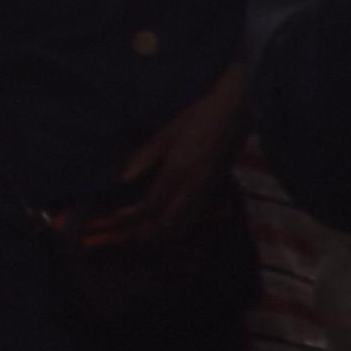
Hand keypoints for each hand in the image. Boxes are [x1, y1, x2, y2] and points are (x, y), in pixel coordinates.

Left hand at [90, 67, 247, 245]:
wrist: (234, 115)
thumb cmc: (196, 119)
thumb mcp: (164, 135)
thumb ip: (143, 159)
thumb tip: (122, 180)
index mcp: (177, 172)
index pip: (150, 207)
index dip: (131, 217)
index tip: (116, 218)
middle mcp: (194, 187)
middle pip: (167, 226)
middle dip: (145, 234)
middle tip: (126, 234)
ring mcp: (207, 192)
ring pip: (184, 226)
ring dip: (162, 235)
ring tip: (142, 234)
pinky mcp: (216, 191)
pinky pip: (194, 218)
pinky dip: (178, 226)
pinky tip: (165, 223)